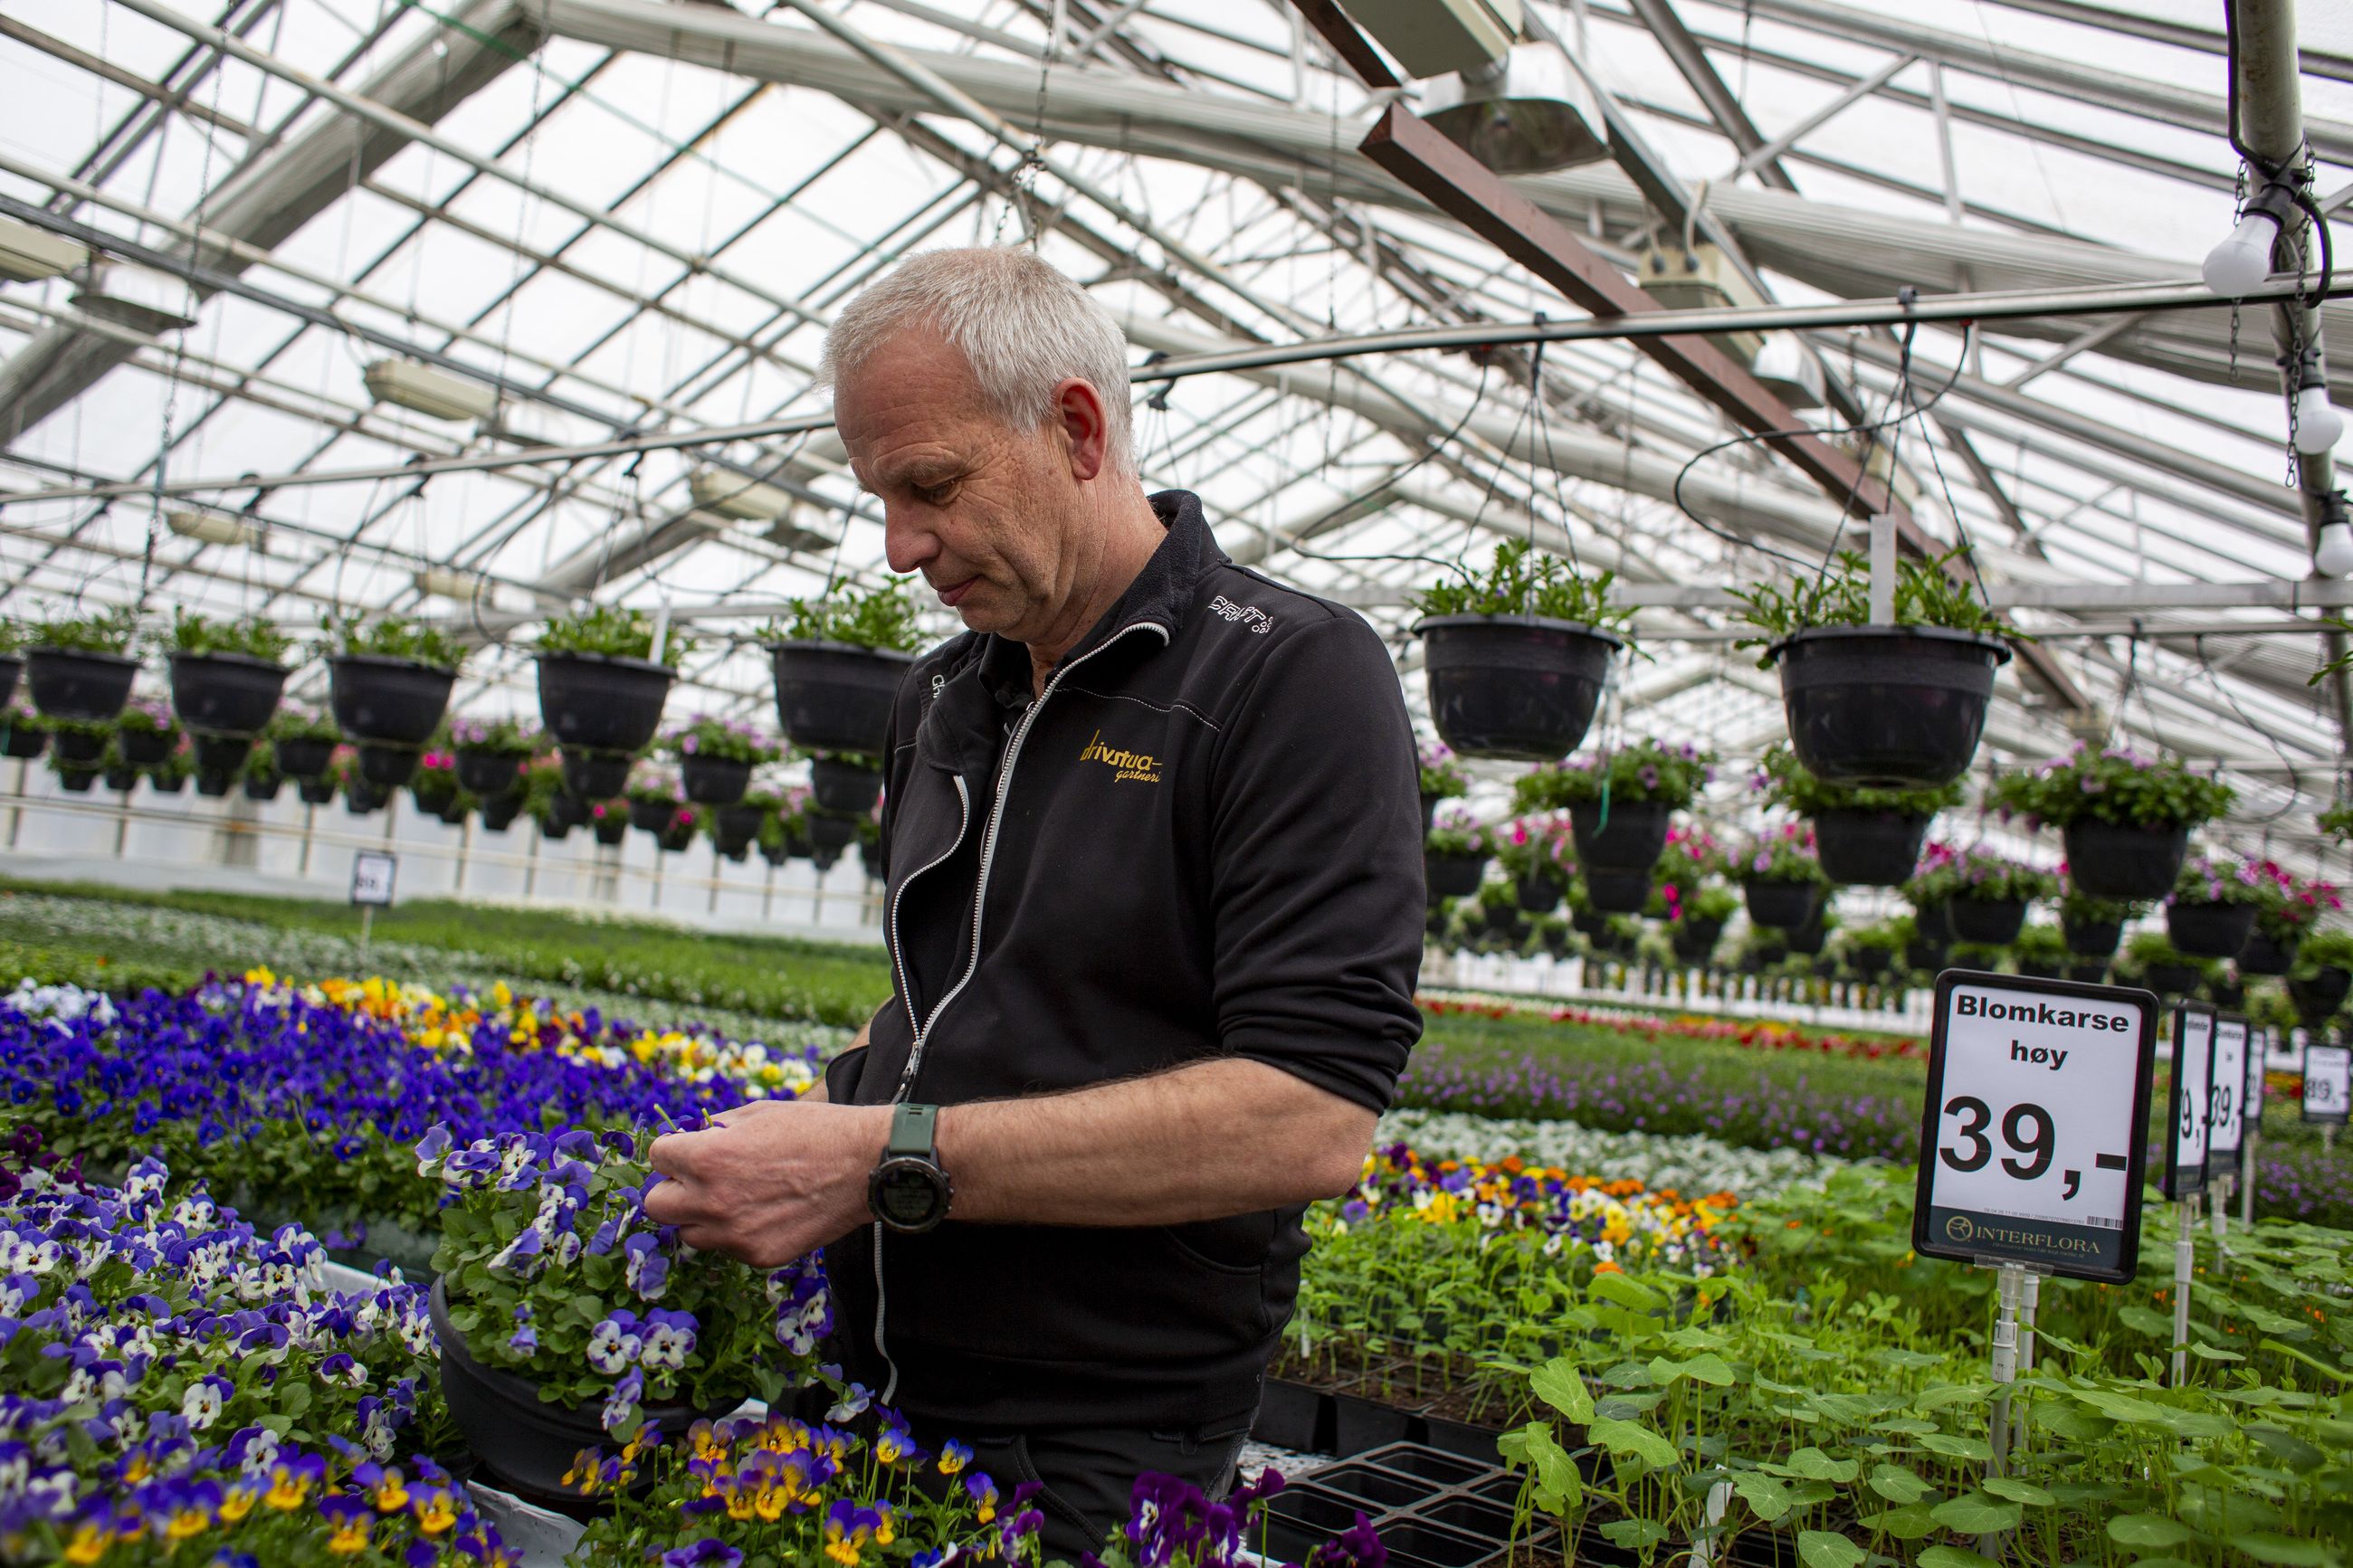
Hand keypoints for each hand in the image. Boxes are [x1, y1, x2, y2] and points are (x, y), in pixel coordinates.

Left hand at [642, 1099, 891, 1266]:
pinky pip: (728, 1247)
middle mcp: (712, 1200)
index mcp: (707, 1157)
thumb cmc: (814, 1130)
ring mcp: (734, 1234)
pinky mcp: (759, 1255)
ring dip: (702, 1217)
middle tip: (699, 1180)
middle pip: (657, 1205)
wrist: (866, 1165)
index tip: (690, 1151)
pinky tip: (766, 1213)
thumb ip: (716, 1130)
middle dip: (674, 1189)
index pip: (658, 1157)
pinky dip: (738, 1233)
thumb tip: (693, 1140)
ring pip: (689, 1234)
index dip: (675, 1151)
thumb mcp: (757, 1113)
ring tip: (736, 1199)